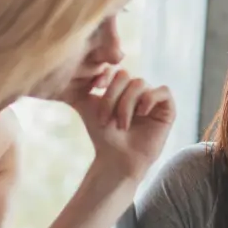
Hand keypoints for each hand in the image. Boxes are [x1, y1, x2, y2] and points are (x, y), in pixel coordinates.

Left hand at [62, 62, 174, 181]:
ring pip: (141, 83)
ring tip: (122, 125)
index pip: (114, 68)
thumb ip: (77, 88)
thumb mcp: (86, 107)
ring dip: (127, 104)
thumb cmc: (103, 134)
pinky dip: (149, 99)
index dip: (105, 75)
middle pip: (126, 76)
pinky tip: (141, 113)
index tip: (96, 89)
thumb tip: (60, 73)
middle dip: (113, 97)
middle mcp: (138, 89)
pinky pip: (164, 91)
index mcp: (120, 85)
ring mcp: (153, 98)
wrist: (116, 159)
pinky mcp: (167, 109)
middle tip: (106, 120)